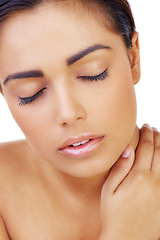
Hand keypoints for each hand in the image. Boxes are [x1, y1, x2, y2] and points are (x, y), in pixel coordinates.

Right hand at [99, 125, 159, 239]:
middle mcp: (154, 181)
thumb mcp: (109, 189)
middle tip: (153, 129)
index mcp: (139, 176)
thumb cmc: (114, 214)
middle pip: (159, 152)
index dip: (147, 135)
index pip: (146, 148)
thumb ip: (120, 167)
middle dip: (157, 137)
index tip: (145, 127)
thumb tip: (127, 148)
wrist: (127, 239)